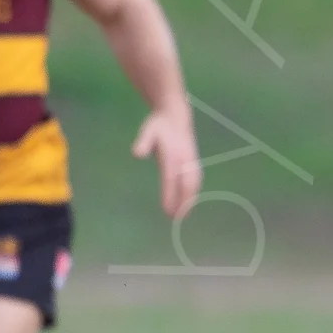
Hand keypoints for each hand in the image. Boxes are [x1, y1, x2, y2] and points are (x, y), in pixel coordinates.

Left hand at [133, 104, 202, 218]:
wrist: (176, 115)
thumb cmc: (158, 125)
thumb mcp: (147, 130)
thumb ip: (143, 142)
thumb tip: (137, 154)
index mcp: (172, 155)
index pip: (171, 179)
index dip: (170, 195)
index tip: (168, 211)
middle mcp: (184, 160)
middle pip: (187, 184)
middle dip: (184, 201)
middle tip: (178, 218)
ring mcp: (191, 160)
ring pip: (194, 183)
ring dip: (190, 199)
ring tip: (185, 214)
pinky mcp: (193, 161)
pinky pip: (196, 179)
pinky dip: (193, 191)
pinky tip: (190, 200)